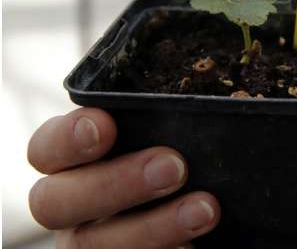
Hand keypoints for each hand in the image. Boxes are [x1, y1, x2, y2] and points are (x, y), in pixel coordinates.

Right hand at [28, 108, 219, 248]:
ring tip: (206, 210)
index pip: (47, 148)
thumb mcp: (179, 134)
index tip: (105, 124)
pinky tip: (194, 246)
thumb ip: (174, 117)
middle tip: (175, 166)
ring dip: (153, 227)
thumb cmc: (189, 161)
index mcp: (77, 162)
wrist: (206, 221)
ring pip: (95, 244)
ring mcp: (92, 244)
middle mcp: (73, 206)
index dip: (67, 138)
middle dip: (115, 182)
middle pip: (56, 202)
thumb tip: (226, 88)